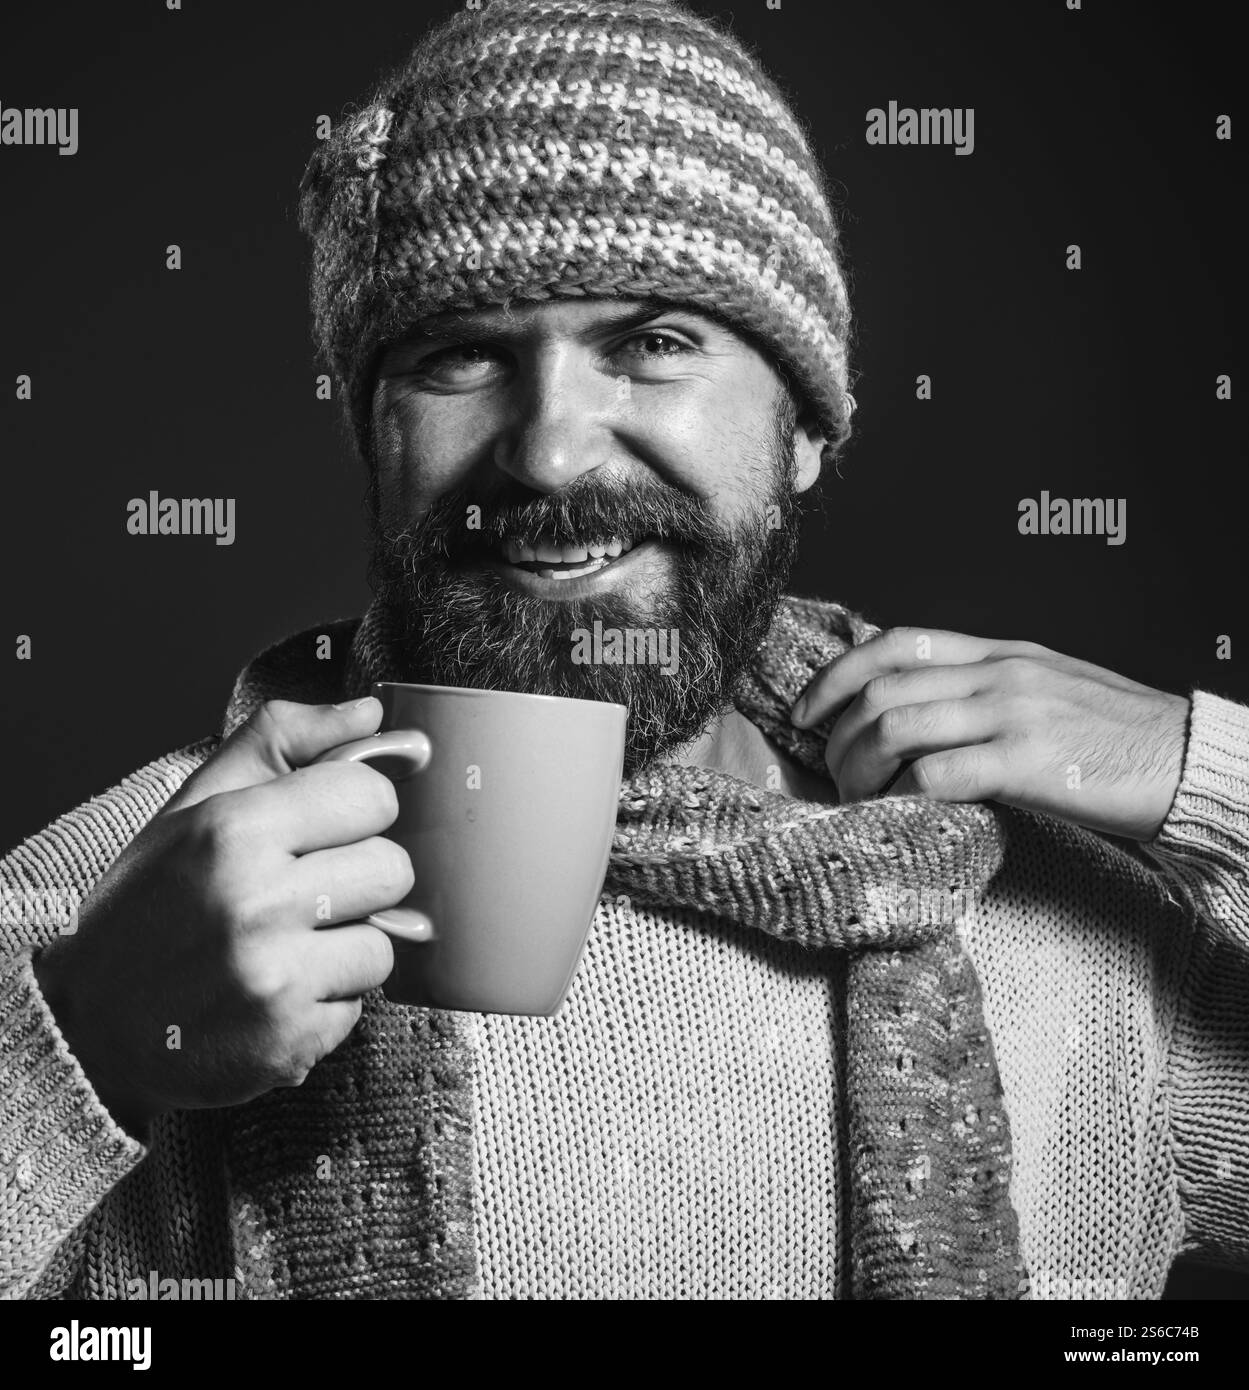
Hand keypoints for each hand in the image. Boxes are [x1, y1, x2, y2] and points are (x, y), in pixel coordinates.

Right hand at [32, 697, 412, 1133]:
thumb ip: (286, 740)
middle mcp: (257, 901)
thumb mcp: (198, 803)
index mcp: (235, 829)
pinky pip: (362, 1005)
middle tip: (307, 892)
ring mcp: (275, 977)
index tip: (328, 827)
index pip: (373, 796)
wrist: (92, 1022)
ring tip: (292, 945)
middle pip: (394, 869)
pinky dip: (330, 1000)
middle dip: (359, 879)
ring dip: (350, 944)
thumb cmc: (154, 902)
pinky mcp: (290, 1039)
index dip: (358, 811)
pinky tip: (280, 991)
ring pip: (387, 942)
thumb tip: (372, 712)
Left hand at [791, 628, 1189, 841]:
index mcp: (1000, 652)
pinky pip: (937, 775)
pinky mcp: (1029, 763)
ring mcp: (1013, 714)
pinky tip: (898, 813)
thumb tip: (914, 712)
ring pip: (897, 727)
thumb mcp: (1046, 689)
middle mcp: (999, 674)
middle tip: (832, 774)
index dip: (837, 674)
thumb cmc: (1115, 736)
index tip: (806, 711)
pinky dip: (902, 796)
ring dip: (860, 768)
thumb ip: (983, 690)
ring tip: (857, 799)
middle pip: (883, 689)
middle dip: (838, 736)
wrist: (1188, 760)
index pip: (896, 642)